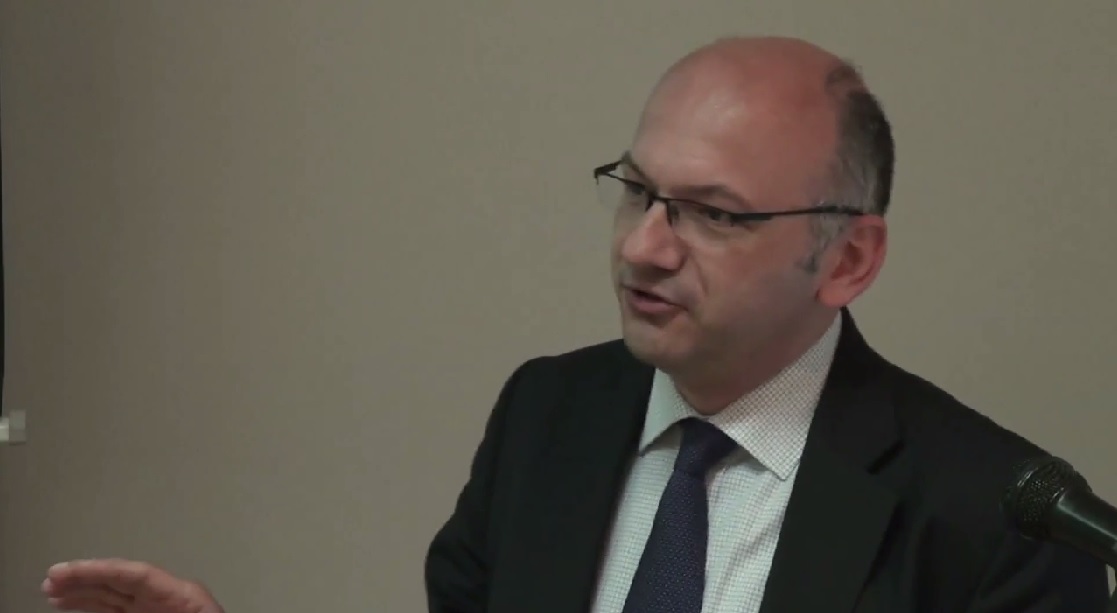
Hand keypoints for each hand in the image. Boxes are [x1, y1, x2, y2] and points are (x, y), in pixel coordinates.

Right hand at [42, 558, 223, 612]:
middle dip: (84, 578)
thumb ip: (151, 601)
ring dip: (84, 593)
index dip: (97, 569)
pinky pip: (121, 609)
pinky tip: (78, 605)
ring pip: (116, 596)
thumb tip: (125, 593)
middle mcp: (171, 597)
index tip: (65, 570)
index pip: (134, 573)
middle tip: (51, 578)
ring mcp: (162, 608)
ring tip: (53, 592)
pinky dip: (98, 606)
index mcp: (184, 594)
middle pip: (121, 580)